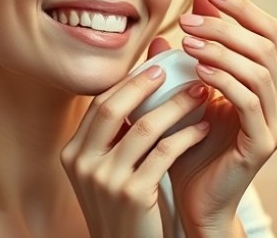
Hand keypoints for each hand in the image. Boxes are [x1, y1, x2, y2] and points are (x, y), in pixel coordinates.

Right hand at [61, 37, 213, 237]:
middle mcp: (83, 164)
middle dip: (145, 84)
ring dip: (176, 106)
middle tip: (173, 70)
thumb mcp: (107, 170)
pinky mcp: (132, 195)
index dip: (126, 83)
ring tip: (199, 94)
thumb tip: (135, 83)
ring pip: (144, 127)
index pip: (98, 104)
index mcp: (72, 153)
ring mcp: (106, 180)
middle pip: (113, 107)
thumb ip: (116, 132)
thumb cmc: (124, 208)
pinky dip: (187, 135)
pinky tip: (204, 127)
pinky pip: (165, 152)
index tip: (153, 68)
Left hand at [168, 0, 276, 236]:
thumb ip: (188, 56)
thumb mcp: (187, 90)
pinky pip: (248, 100)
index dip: (242, 6)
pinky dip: (224, 78)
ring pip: (259, 68)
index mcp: (271, 79)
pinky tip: (197, 68)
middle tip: (187, 18)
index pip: (268, 29)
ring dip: (221, 48)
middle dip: (225, 24)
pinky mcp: (264, 142)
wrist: (193, 196)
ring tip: (187, 40)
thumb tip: (182, 17)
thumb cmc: (190, 141)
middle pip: (266, 42)